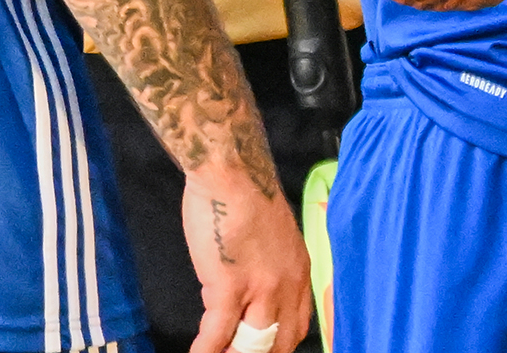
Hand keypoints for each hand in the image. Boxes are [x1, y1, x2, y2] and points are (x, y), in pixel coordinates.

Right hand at [183, 171, 312, 352]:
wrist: (232, 171)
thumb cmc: (246, 195)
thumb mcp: (277, 236)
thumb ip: (272, 268)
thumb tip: (252, 294)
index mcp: (299, 273)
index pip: (298, 327)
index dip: (280, 347)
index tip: (265, 350)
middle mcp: (287, 286)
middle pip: (281, 343)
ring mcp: (260, 288)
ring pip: (253, 345)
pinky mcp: (229, 286)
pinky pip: (218, 332)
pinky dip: (207, 350)